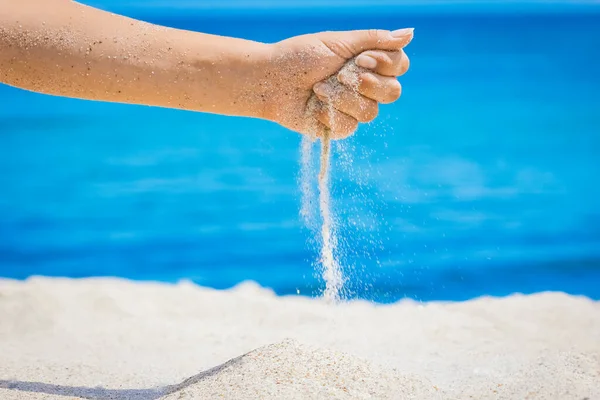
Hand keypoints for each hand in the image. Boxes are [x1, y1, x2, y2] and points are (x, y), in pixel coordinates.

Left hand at [259, 28, 413, 138]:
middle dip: (367, 83)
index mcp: (369, 62)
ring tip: (319, 88)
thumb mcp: (338, 42)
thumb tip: (411, 32)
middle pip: (393, 92)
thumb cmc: (300, 56)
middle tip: (340, 75)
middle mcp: (366, 86)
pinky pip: (349, 126)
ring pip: (370, 112)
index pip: (400, 65)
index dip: (386, 65)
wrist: (270, 80)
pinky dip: (328, 114)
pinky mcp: (339, 127)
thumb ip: (374, 39)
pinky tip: (313, 106)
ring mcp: (353, 108)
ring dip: (342, 98)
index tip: (361, 58)